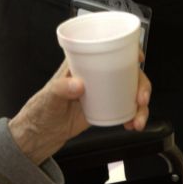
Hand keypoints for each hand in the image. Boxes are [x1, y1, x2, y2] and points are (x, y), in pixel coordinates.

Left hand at [8, 57, 150, 164]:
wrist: (40, 134)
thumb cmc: (41, 109)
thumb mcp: (49, 96)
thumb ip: (61, 89)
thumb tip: (78, 84)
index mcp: (82, 63)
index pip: (108, 49)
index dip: (127, 50)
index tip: (138, 57)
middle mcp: (96, 75)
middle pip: (127, 72)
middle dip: (141, 83)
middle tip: (141, 98)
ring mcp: (102, 92)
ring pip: (130, 91)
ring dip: (140, 104)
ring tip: (138, 119)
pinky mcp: (105, 108)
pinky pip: (126, 108)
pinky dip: (134, 116)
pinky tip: (132, 124)